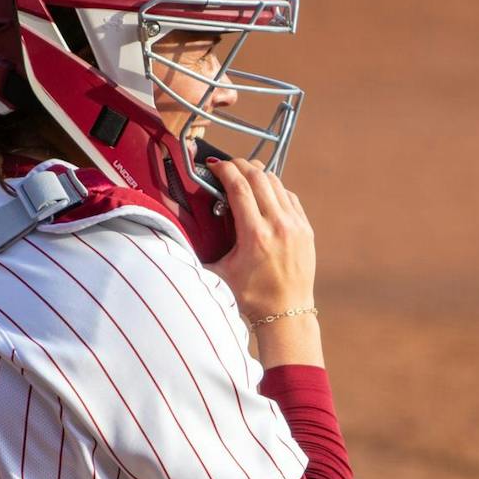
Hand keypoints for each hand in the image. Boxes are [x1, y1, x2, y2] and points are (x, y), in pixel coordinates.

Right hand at [204, 158, 316, 326]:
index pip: (239, 186)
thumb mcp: (220, 274)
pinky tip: (264, 193)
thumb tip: (172, 239)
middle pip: (258, 177)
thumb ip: (198, 254)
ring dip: (258, 174)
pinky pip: (290, 197)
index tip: (213, 165)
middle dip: (240, 165)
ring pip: (276, 183)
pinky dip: (275, 189)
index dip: (224, 169)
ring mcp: (296, 225)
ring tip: (243, 175)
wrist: (287, 313)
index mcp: (255, 235)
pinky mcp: (306, 229)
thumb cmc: (251, 297)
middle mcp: (278, 225)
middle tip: (226, 165)